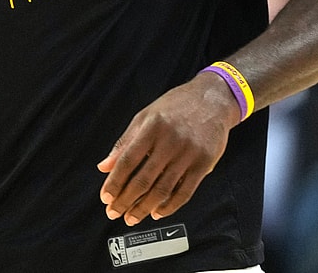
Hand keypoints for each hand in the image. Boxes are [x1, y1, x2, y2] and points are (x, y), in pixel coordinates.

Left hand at [97, 74, 239, 225]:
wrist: (212, 100)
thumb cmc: (176, 106)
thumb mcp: (145, 116)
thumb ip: (124, 142)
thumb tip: (104, 166)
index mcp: (151, 128)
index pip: (128, 160)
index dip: (115, 181)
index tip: (105, 196)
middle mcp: (169, 141)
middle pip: (144, 179)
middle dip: (126, 200)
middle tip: (114, 212)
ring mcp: (188, 154)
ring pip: (163, 189)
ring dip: (144, 207)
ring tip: (132, 217)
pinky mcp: (204, 164)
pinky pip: (185, 191)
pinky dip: (170, 206)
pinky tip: (158, 212)